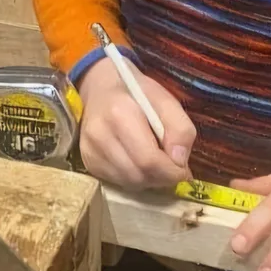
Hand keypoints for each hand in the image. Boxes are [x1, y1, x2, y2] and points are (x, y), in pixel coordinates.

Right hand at [76, 57, 194, 188]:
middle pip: (138, 175)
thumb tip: (179, 162)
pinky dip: (134, 179)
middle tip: (172, 168)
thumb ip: (180, 129)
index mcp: (120, 114)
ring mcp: (89, 150)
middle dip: (162, 178)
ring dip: (149, 180)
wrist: (100, 88)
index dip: (171, 172)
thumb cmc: (136, 92)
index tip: (183, 169)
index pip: (148, 160)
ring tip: (155, 164)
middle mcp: (99, 135)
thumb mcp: (166, 101)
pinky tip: (138, 163)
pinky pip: (117, 182)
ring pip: (128, 182)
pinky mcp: (86, 162)